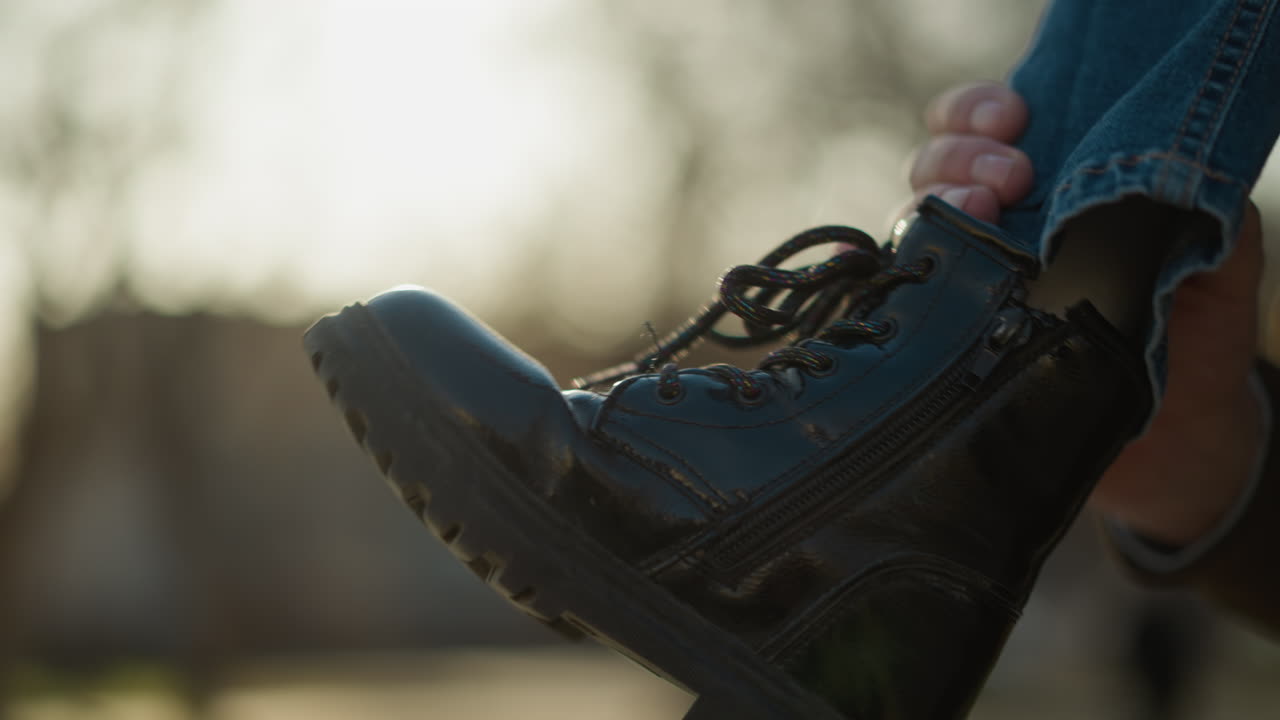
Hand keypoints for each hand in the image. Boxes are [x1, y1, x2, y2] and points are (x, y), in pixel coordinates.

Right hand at [907, 82, 1265, 545]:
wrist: (1177, 437)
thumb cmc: (1197, 333)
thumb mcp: (1220, 252)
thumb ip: (1197, 197)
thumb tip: (1155, 162)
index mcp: (1049, 186)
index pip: (985, 127)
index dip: (980, 111)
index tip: (1015, 119)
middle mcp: (994, 225)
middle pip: (934, 162)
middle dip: (962, 154)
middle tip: (1012, 177)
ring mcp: (964, 282)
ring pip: (910, 216)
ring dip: (933, 200)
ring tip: (980, 211)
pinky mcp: (943, 338)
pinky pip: (894, 296)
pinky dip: (881, 272)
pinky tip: (908, 267)